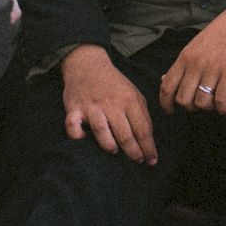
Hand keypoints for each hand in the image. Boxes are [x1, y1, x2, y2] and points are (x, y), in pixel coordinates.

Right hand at [61, 45, 156, 163]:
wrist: (88, 65)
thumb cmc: (114, 84)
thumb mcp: (134, 93)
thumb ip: (142, 114)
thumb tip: (148, 139)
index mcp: (129, 100)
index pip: (142, 129)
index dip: (148, 147)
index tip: (152, 160)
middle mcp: (112, 105)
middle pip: (124, 134)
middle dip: (133, 152)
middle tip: (137, 161)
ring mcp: (92, 107)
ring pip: (102, 131)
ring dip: (109, 145)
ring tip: (115, 152)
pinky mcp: (74, 109)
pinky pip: (73, 125)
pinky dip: (76, 134)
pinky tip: (83, 139)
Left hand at [159, 0, 225, 114]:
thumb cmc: (222, 32)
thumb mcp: (196, 45)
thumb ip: (182, 64)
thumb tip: (164, 79)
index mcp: (186, 57)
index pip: (167, 86)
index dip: (165, 103)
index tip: (170, 111)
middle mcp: (197, 64)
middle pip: (183, 99)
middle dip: (190, 107)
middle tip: (200, 104)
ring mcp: (213, 69)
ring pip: (201, 103)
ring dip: (208, 108)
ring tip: (216, 104)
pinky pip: (221, 100)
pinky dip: (223, 109)